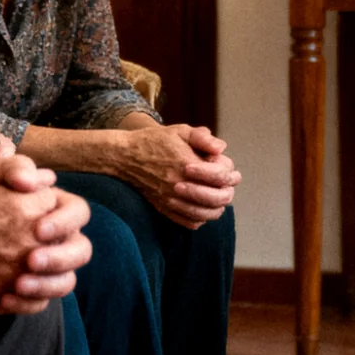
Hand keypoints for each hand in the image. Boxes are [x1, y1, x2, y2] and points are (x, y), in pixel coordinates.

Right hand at [0, 156, 90, 313]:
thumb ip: (23, 171)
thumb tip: (47, 182)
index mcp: (36, 205)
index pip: (71, 211)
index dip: (58, 211)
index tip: (36, 212)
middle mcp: (34, 239)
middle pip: (79, 249)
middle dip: (68, 247)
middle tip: (43, 244)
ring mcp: (20, 267)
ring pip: (63, 282)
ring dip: (54, 277)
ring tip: (30, 271)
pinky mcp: (1, 289)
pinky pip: (35, 304)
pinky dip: (30, 300)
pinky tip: (13, 289)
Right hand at [118, 124, 240, 229]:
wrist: (124, 156)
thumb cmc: (153, 141)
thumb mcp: (179, 131)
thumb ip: (203, 138)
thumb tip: (222, 149)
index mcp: (187, 165)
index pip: (221, 176)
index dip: (230, 173)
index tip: (229, 170)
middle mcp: (180, 185)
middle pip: (217, 199)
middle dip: (227, 191)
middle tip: (228, 185)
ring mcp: (171, 200)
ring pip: (206, 214)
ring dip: (217, 207)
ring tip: (218, 196)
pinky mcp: (164, 208)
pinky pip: (190, 222)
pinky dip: (201, 218)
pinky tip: (202, 207)